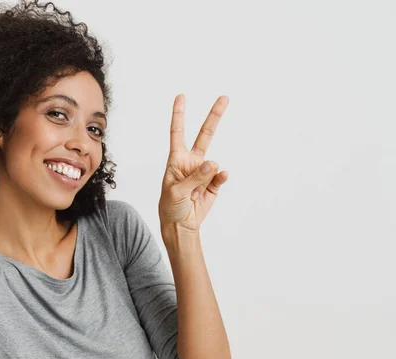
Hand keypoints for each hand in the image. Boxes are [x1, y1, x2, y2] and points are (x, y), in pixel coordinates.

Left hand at [158, 94, 228, 232]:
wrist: (180, 225)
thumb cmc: (170, 206)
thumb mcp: (175, 191)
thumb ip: (194, 177)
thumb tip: (214, 163)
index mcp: (176, 160)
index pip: (177, 133)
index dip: (179, 115)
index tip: (181, 96)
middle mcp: (191, 162)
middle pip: (204, 135)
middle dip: (214, 116)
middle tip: (224, 97)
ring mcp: (204, 172)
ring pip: (213, 164)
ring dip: (207, 176)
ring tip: (195, 192)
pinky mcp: (214, 184)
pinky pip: (220, 177)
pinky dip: (220, 178)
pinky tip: (219, 179)